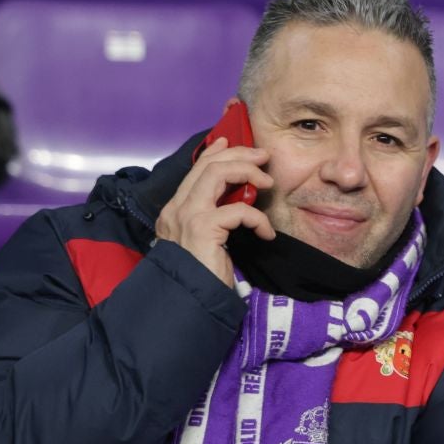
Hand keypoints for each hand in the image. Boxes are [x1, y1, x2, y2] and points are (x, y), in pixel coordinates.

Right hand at [152, 136, 274, 287]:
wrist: (189, 300)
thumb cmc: (202, 273)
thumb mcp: (207, 239)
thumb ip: (214, 216)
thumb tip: (237, 196)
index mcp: (175, 209)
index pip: (196, 169)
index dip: (217, 152)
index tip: (235, 143)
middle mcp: (177, 208)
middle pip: (208, 164)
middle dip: (239, 155)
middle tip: (263, 158)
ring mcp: (187, 216)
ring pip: (217, 174)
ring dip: (248, 173)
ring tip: (268, 183)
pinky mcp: (202, 228)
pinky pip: (238, 209)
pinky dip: (258, 218)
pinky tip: (265, 233)